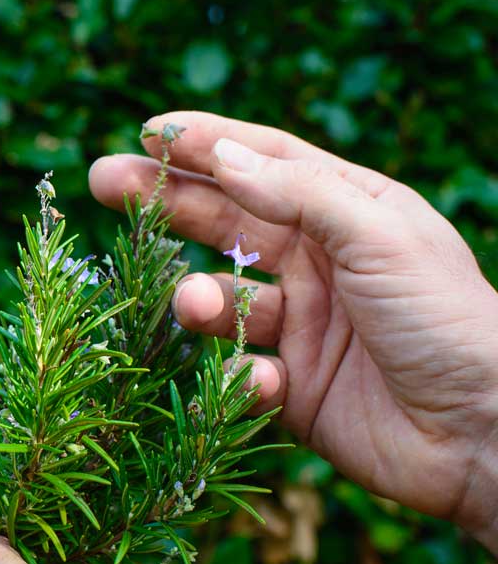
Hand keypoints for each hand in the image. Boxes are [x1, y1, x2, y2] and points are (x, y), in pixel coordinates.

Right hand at [89, 111, 497, 551]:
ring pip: (222, 300)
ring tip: (194, 305)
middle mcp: (318, 262)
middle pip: (224, 221)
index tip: (147, 131)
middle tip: (103, 182)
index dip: (205, 144)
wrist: (485, 431)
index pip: (264, 163)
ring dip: (200, 300)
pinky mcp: (291, 389)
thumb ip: (297, 194)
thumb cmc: (445, 318)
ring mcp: (301, 326)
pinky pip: (239, 372)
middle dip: (163, 202)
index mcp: (347, 212)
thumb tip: (222, 157)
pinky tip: (268, 384)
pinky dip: (241, 378)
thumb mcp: (378, 236)